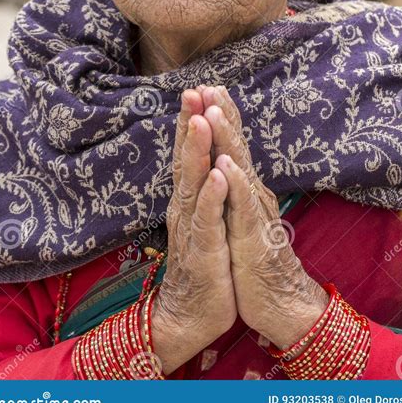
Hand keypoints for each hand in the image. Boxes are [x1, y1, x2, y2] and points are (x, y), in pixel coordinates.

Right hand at [151, 89, 236, 373]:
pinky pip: (207, 221)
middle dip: (189, 124)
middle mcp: (185, 207)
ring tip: (199, 121)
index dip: (192, 121)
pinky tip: (216, 175)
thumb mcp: (203, 219)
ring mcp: (192, 228)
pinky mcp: (204, 252)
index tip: (198, 87)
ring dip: (196, 151)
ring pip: (193, 183)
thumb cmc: (203, 263)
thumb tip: (207, 155)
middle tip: (191, 90)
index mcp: (189, 198)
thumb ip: (201, 187)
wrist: (191, 315)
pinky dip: (211, 197)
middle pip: (186, 159)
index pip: (189, 153)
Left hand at [201, 85, 328, 349]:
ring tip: (213, 113)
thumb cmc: (254, 259)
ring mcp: (254, 214)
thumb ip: (235, 187)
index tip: (205, 87)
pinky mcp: (255, 238)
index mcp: (244, 190)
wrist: (278, 303)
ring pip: (240, 169)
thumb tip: (225, 159)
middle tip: (210, 86)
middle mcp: (252, 194)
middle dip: (222, 116)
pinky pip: (244, 208)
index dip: (219, 117)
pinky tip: (228, 166)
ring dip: (227, 140)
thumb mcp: (239, 216)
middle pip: (236, 148)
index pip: (231, 146)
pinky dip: (236, 185)